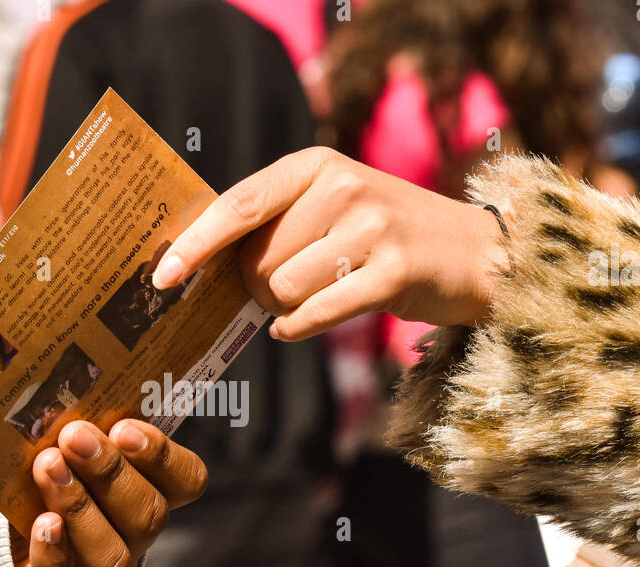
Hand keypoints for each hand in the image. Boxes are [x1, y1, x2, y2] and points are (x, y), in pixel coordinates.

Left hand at [11, 418, 206, 566]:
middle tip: (75, 437)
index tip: (126, 428)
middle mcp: (132, 537)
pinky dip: (54, 558)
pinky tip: (41, 525)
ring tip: (47, 466)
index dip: (163, 457)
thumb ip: (77, 422)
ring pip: (111, 554)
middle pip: (147, 515)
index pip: (186, 481)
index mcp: (146, 492)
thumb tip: (60, 371)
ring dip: (81, 506)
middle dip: (112, 473)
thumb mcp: (62, 448)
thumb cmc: (41, 479)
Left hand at [150, 146, 506, 339]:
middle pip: (257, 261)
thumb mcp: (332, 206)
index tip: (161, 276)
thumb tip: (200, 262)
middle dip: (259, 288)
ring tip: (317, 297)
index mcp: (316, 165)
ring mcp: (370, 227)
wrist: (477, 253)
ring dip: (285, 308)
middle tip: (290, 287)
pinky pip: (315, 313)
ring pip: (283, 290)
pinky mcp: (392, 272)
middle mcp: (342, 187)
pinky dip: (299, 328)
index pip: (238, 204)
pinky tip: (297, 326)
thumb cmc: (385, 236)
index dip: (195, 243)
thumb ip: (276, 222)